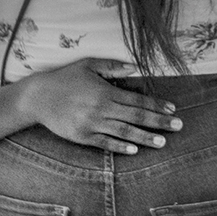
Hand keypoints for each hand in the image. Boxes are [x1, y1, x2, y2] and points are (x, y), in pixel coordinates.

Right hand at [20, 60, 180, 155]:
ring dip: (145, 137)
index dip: (157, 105)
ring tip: (163, 142)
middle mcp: (101, 108)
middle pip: (136, 116)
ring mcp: (91, 123)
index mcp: (105, 90)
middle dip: (160, 122)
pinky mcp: (82, 136)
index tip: (172, 109)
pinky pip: (105, 143)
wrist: (37, 97)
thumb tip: (135, 68)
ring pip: (124, 132)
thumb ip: (112, 67)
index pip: (137, 99)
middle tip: (179, 126)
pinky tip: (134, 150)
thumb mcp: (88, 66)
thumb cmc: (64, 79)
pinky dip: (120, 146)